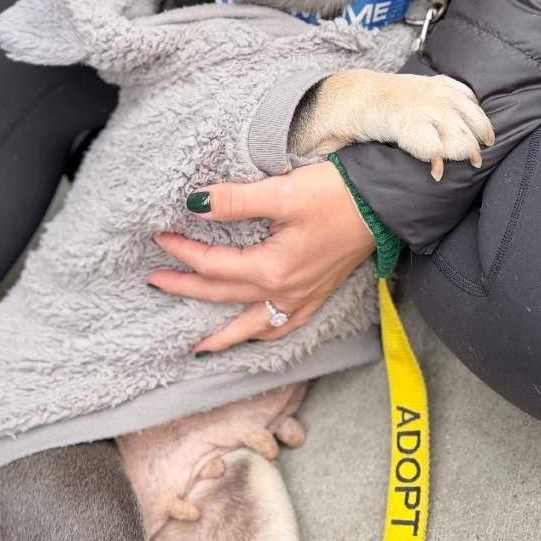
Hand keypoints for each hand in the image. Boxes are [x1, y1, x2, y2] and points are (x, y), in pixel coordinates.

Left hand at [147, 162, 375, 352]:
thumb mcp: (282, 193)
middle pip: (224, 295)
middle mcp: (285, 293)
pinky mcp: (319, 293)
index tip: (160, 238)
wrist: (385, 203)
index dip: (183, 252)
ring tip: (199, 347)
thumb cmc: (337, 195)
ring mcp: (303, 297)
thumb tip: (195, 205)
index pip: (214, 265)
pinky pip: (284, 325)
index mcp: (272, 269)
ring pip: (253, 325)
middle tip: (156, 283)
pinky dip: (264, 334)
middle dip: (187, 289)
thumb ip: (235, 202)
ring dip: (223, 335)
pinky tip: (256, 334)